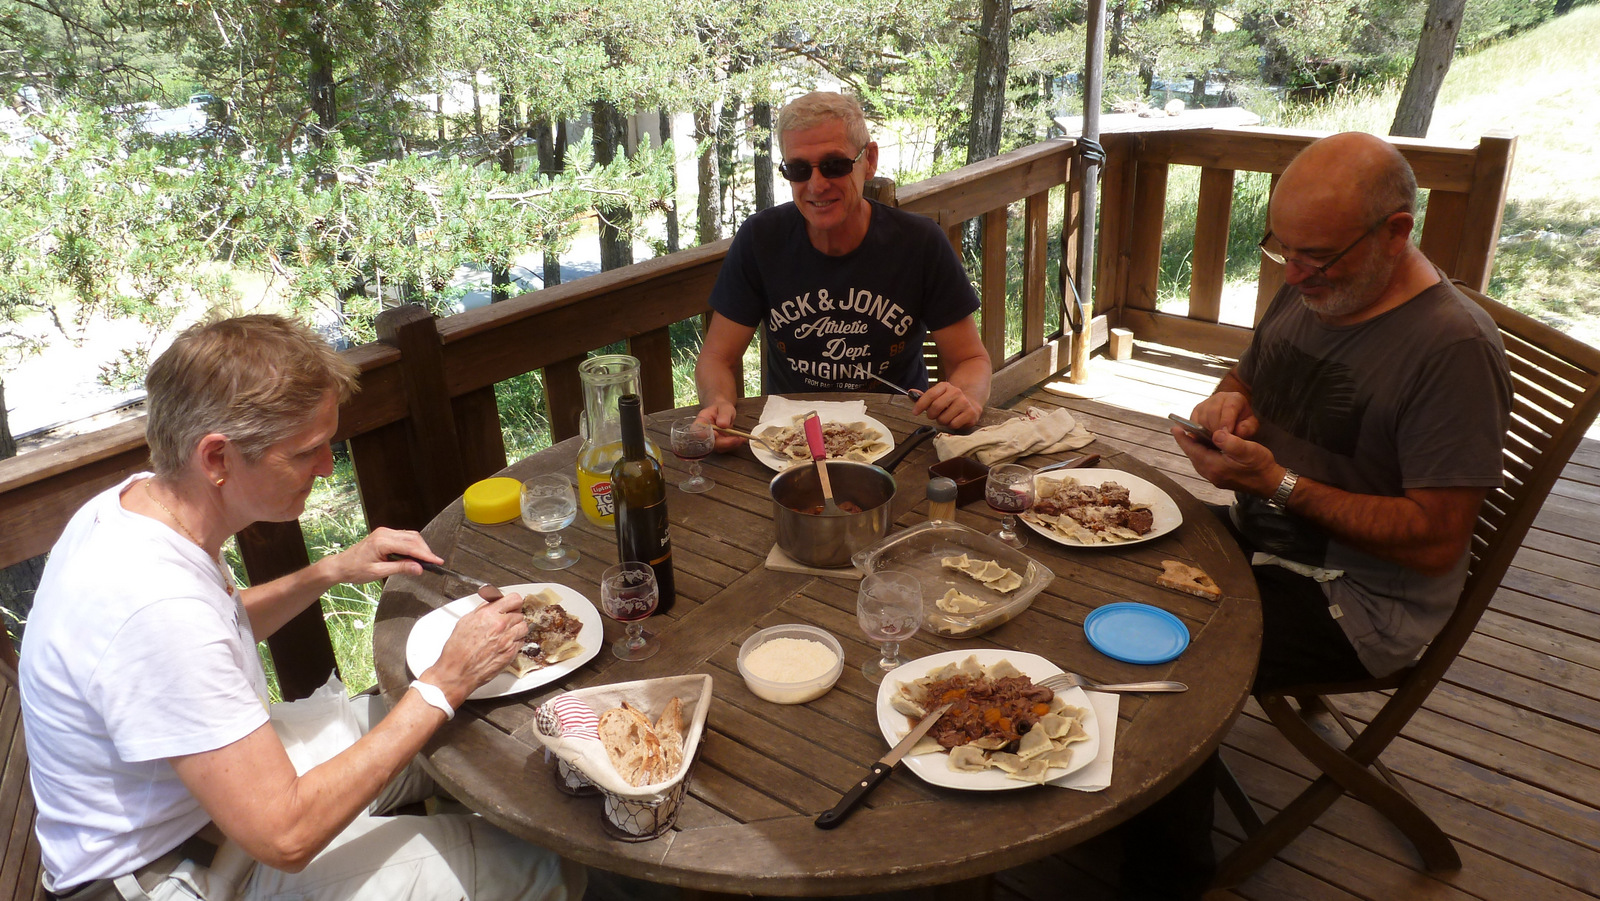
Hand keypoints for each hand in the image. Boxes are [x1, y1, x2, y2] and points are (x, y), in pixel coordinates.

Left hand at [325, 527, 440, 585]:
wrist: (341, 566)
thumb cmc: (355, 570)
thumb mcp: (378, 572)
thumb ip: (400, 568)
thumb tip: (418, 568)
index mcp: (382, 541)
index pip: (410, 546)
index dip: (426, 555)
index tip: (437, 562)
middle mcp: (384, 533)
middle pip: (413, 538)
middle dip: (425, 551)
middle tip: (434, 563)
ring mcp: (384, 532)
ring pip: (410, 536)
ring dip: (420, 547)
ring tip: (426, 561)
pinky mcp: (384, 535)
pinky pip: (403, 537)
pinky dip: (412, 545)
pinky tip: (415, 555)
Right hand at [422, 592, 527, 704]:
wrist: (458, 672)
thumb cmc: (457, 650)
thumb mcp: (465, 622)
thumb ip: (482, 610)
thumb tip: (491, 604)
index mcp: (489, 615)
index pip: (514, 599)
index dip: (513, 602)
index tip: (511, 605)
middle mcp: (500, 625)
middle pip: (520, 614)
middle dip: (513, 616)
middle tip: (505, 621)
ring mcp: (508, 639)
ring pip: (523, 627)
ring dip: (517, 628)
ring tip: (506, 633)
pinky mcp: (511, 652)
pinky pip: (521, 641)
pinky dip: (516, 641)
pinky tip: (505, 643)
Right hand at [696, 401, 744, 452]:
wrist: (723, 412)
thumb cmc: (722, 408)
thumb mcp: (725, 408)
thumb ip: (723, 415)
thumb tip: (722, 425)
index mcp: (701, 422)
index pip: (698, 432)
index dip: (706, 436)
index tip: (717, 433)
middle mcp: (703, 434)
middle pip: (709, 443)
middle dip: (724, 443)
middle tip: (737, 439)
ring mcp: (710, 440)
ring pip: (718, 448)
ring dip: (730, 445)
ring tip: (741, 438)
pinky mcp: (718, 444)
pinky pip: (724, 448)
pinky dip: (733, 445)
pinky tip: (740, 440)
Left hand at [913, 381, 981, 429]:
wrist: (970, 403)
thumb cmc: (949, 402)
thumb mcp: (937, 396)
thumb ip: (924, 396)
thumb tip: (910, 392)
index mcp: (945, 386)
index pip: (930, 394)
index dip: (920, 404)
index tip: (915, 412)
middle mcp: (956, 392)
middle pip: (936, 407)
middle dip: (931, 415)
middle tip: (934, 415)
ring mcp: (964, 403)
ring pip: (944, 418)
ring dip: (942, 421)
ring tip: (946, 417)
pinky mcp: (971, 413)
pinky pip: (953, 424)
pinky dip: (951, 425)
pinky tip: (954, 420)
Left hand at [1176, 426, 1283, 498]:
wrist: (1271, 483)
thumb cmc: (1260, 465)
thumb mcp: (1247, 450)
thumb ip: (1229, 442)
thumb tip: (1215, 433)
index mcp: (1213, 466)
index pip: (1192, 450)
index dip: (1182, 438)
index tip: (1174, 427)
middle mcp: (1210, 473)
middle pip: (1193, 455)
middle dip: (1187, 441)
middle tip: (1182, 428)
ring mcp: (1214, 477)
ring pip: (1198, 459)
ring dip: (1195, 447)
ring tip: (1192, 435)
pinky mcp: (1220, 478)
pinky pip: (1205, 462)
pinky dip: (1202, 453)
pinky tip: (1206, 446)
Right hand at [1191, 391, 1257, 438]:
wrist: (1234, 418)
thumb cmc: (1242, 422)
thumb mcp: (1251, 426)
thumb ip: (1247, 428)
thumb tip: (1236, 431)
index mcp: (1235, 398)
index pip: (1229, 407)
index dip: (1226, 421)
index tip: (1226, 433)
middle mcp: (1219, 398)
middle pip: (1212, 412)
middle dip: (1215, 429)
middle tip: (1220, 442)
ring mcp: (1205, 404)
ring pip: (1201, 418)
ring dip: (1207, 432)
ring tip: (1214, 442)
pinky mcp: (1196, 413)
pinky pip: (1194, 424)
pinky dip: (1198, 433)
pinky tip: (1206, 439)